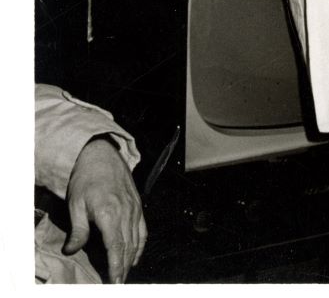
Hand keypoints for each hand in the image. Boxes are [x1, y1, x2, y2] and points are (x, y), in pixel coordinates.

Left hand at [64, 136, 145, 282]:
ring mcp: (134, 209)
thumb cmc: (86, 179)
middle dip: (123, 268)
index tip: (114, 281)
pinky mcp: (138, 206)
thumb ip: (78, 229)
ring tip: (124, 275)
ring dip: (131, 259)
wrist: (101, 156)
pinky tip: (136, 256)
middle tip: (117, 284)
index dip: (116, 266)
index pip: (116, 247)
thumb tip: (72, 250)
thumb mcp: (75, 204)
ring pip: (137, 240)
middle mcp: (126, 213)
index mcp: (110, 213)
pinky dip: (141, 245)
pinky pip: (143, 229)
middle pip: (128, 247)